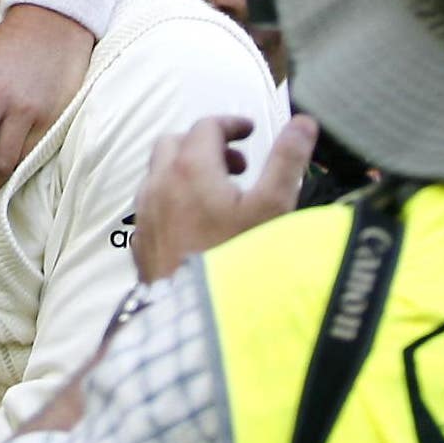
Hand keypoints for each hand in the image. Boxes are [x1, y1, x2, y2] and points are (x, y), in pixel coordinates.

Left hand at [131, 114, 318, 283]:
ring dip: (186, 171)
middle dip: (205, 145)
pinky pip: (151, 206)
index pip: (205, 126)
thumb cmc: (238, 260)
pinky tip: (196, 225)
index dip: (231, 124)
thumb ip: (287, 160)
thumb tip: (304, 122)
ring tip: (221, 195)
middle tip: (238, 165)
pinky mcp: (140, 242)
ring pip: (158, 174)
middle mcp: (158, 185)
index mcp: (189, 168)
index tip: (251, 131)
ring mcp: (145, 215)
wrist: (199, 320)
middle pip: (174, 143)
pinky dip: (172, 199)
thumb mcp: (273, 207)